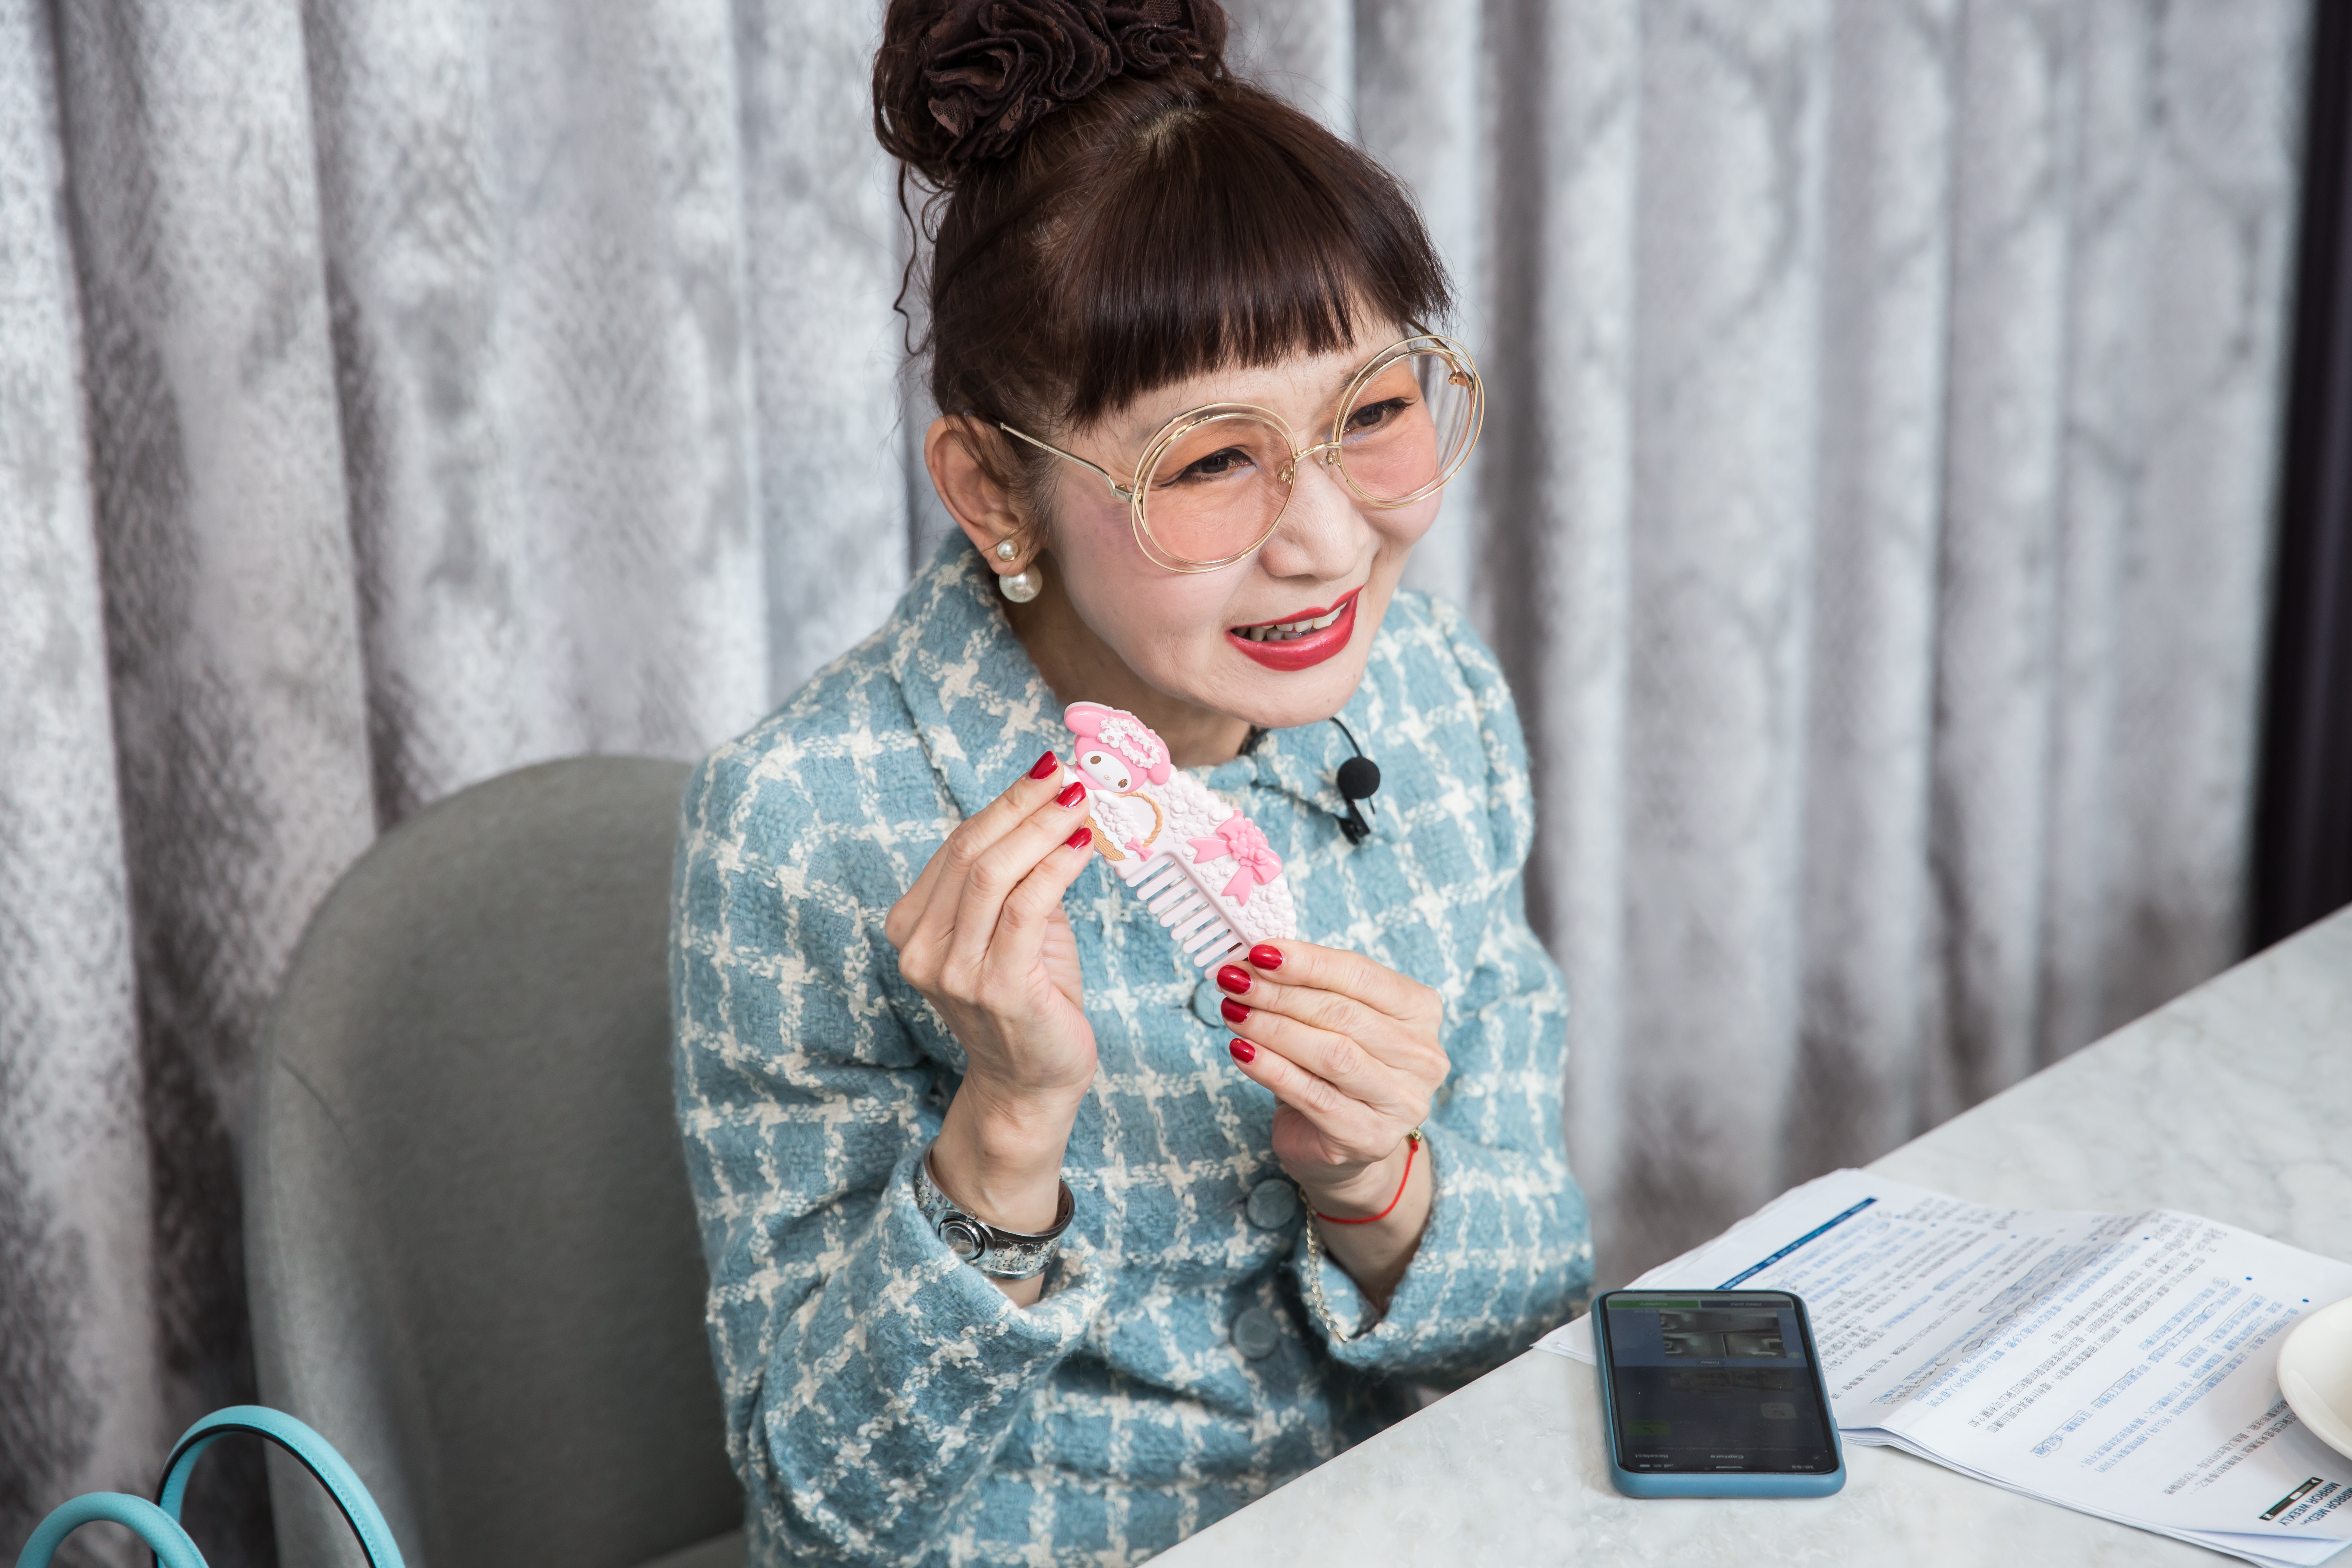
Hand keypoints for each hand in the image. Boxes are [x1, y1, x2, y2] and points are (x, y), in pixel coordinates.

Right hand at [885, 750, 1097, 1298]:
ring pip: (993, 874)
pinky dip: (1057, 868)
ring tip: (1082, 800)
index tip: (1048, 767)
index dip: (1005, 801)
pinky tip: (1085, 845)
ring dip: (1042, 827)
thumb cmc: (1030, 996)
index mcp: (912, 926)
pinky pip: (1025, 909)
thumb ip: (1018, 874)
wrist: (1032, 1082)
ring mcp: (953, 972)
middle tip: (1070, 773)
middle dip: (1023, 804)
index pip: (957, 846)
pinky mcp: (995, 989)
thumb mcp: (1014, 926)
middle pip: (971, 852)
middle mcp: (921, 949)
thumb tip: (1055, 800)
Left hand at [1217, 941, 1446, 1303]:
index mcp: (1420, 1011)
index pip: (1361, 975)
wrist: (1343, 1143)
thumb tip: (1252, 959)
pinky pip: (1313, 1096)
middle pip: (1344, 1013)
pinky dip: (1272, 1070)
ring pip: (1332, 1053)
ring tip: (1232, 1011)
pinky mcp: (1370, 1137)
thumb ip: (1306, 987)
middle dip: (1280, 993)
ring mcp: (1402, 1101)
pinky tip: (1240, 1052)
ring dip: (1273, 1028)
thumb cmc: (1333, 1068)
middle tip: (1233, 981)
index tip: (1258, 951)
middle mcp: (1423, 1057)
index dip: (1307, 961)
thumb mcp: (1329, 1019)